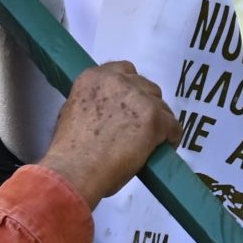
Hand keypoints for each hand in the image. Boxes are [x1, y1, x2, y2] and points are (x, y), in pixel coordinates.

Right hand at [40, 61, 174, 204]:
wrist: (74, 171)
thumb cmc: (68, 151)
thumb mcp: (71, 111)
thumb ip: (92, 101)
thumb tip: (107, 109)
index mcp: (94, 77)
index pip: (124, 70)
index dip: (130, 89)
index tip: (129, 106)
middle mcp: (118, 80)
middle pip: (145, 86)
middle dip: (145, 104)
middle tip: (139, 126)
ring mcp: (139, 98)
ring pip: (161, 105)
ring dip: (158, 120)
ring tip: (151, 140)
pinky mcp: (155, 119)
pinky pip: (174, 126)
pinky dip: (171, 137)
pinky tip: (163, 147)